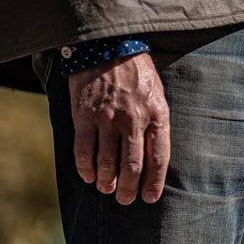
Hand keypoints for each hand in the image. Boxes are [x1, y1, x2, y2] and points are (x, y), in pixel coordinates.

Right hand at [68, 53, 170, 204]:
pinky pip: (84, 151)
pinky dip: (85, 169)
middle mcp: (134, 119)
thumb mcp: (156, 93)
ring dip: (106, 182)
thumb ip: (156, 123)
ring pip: (107, 163)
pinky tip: (88, 175)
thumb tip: (152, 157)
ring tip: (106, 188)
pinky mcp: (85, 116)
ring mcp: (108, 118)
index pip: (158, 159)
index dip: (153, 183)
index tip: (148, 198)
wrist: (107, 44)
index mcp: (156, 114)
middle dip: (128, 189)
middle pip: (132, 166)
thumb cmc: (136, 71)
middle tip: (125, 200)